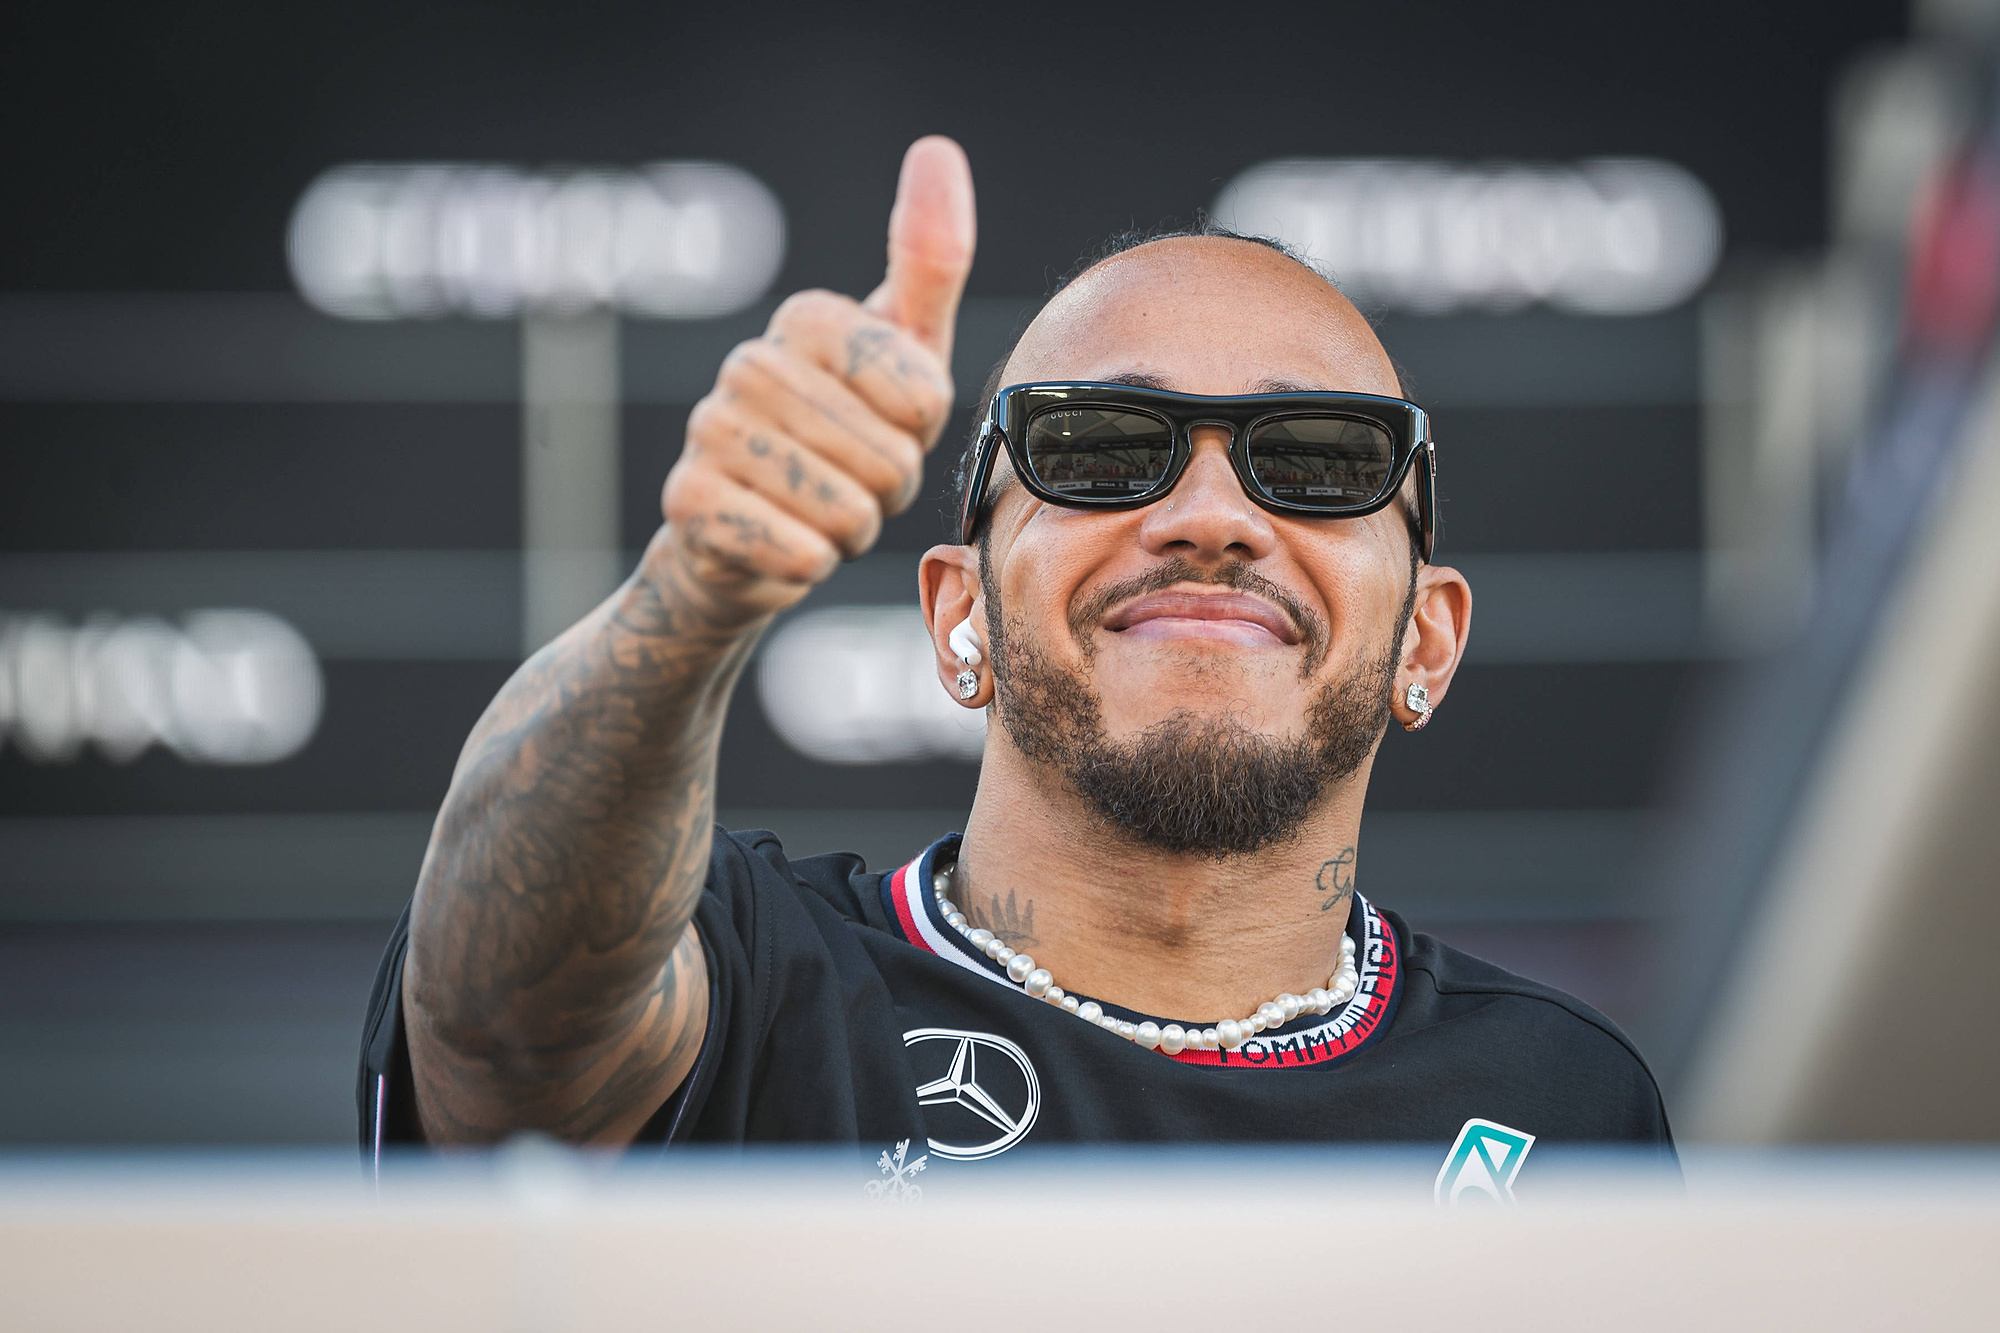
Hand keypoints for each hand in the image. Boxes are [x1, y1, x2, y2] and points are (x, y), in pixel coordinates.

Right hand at [659, 136, 976, 618]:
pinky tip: (778, 543)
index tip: (883, 427)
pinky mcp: (687, 504)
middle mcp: (747, 362)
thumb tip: (937, 148)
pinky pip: (801, 554)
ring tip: (815, 509)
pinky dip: (808, 565)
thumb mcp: (904, 356)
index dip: (918, 435)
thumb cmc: (842, 440)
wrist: (744, 540)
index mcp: (806, 318)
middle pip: (889, 459)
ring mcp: (708, 430)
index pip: (923, 396)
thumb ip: (928, 262)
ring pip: (848, 512)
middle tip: (846, 480)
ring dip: (849, 531)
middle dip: (885, 491)